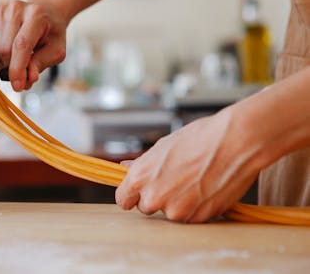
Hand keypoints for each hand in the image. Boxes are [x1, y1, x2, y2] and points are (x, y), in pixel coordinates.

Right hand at [0, 0, 67, 90]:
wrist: (46, 13)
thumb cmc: (52, 33)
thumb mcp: (56, 50)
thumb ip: (42, 63)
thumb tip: (28, 79)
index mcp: (36, 15)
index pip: (21, 45)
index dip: (17, 68)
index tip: (18, 86)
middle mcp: (15, 10)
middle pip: (5, 50)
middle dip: (13, 68)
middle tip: (25, 73)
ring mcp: (1, 13)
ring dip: (6, 63)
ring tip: (21, 58)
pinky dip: (0, 56)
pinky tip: (12, 52)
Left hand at [115, 108, 260, 222]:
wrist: (235, 143)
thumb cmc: (200, 139)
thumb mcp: (164, 146)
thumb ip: (143, 163)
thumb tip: (126, 167)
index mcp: (140, 178)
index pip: (123, 200)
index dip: (131, 195)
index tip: (138, 192)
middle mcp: (155, 197)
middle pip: (145, 207)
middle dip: (156, 197)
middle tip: (173, 179)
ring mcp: (177, 210)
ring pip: (169, 213)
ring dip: (177, 202)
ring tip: (193, 180)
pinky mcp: (198, 218)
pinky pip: (190, 217)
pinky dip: (196, 207)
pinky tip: (205, 187)